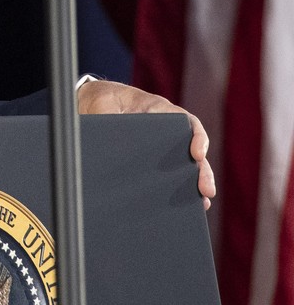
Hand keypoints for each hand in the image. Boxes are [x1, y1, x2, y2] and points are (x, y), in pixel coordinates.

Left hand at [77, 79, 215, 209]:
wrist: (96, 103)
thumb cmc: (103, 99)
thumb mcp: (102, 103)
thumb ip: (105, 114)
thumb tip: (107, 139)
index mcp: (159, 109)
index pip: (186, 122)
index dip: (197, 138)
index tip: (197, 154)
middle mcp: (168, 128)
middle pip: (191, 149)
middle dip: (202, 170)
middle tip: (207, 190)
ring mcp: (164, 145)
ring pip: (186, 165)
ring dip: (195, 184)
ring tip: (202, 203)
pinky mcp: (156, 160)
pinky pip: (172, 175)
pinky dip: (180, 188)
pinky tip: (186, 204)